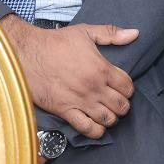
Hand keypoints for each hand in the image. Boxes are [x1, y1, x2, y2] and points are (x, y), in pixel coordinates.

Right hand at [2, 15, 136, 139]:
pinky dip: (96, 131)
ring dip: (112, 118)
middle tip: (116, 101)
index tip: (122, 87)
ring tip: (107, 112)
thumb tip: (134, 33)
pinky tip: (96, 125)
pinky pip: (87, 129)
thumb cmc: (56, 42)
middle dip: (122, 104)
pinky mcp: (66, 111)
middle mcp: (94, 88)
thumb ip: (112, 33)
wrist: (28, 54)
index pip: (127, 87)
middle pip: (121, 106)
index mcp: (101, 69)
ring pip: (108, 119)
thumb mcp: (85, 32)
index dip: (128, 88)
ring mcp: (81, 101)